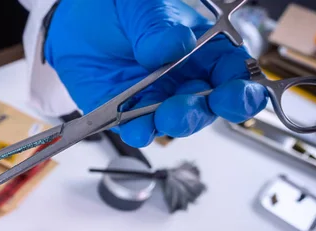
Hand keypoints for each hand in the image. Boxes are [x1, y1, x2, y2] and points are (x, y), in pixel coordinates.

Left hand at [44, 0, 267, 146]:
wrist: (74, 23)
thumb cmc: (116, 9)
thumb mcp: (140, 6)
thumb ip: (158, 27)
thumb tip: (177, 44)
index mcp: (203, 49)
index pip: (233, 73)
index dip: (241, 88)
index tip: (233, 92)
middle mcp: (185, 79)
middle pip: (212, 105)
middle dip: (208, 108)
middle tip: (192, 101)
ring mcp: (159, 100)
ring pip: (179, 122)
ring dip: (177, 122)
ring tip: (166, 114)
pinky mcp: (129, 115)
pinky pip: (140, 130)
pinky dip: (141, 132)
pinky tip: (138, 127)